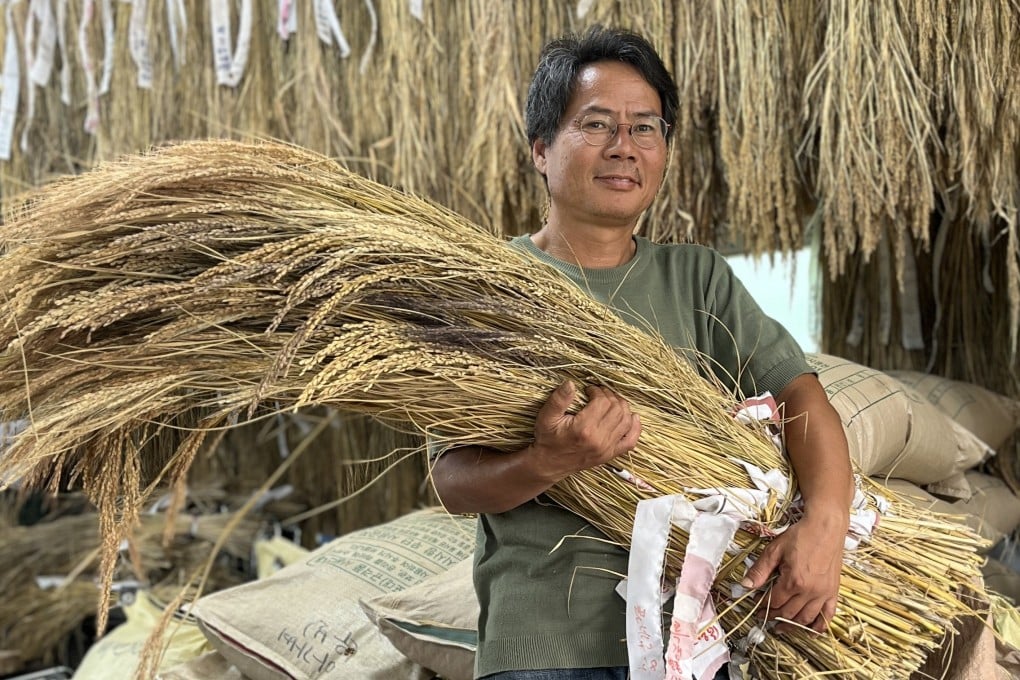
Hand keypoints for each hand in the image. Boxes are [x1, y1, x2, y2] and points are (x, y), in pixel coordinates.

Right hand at [528, 381, 640, 482]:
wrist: (549, 464)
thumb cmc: (548, 439)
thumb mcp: (546, 417)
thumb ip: (559, 399)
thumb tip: (570, 383)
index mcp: (584, 428)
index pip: (602, 402)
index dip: (597, 391)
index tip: (589, 390)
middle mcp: (599, 439)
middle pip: (617, 409)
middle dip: (610, 396)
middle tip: (600, 393)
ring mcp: (606, 448)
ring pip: (626, 421)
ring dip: (622, 407)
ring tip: (611, 401)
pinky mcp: (610, 454)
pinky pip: (631, 441)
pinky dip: (635, 427)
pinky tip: (633, 417)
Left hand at [740, 512, 845, 632]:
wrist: (825, 527)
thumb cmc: (800, 536)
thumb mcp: (774, 550)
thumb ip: (760, 570)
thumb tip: (745, 585)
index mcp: (793, 581)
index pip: (774, 601)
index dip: (763, 606)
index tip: (757, 607)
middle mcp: (810, 591)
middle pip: (789, 612)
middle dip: (775, 617)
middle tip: (766, 618)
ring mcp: (823, 593)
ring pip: (806, 618)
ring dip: (793, 625)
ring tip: (782, 626)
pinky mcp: (834, 591)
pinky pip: (828, 615)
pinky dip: (819, 625)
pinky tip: (811, 630)